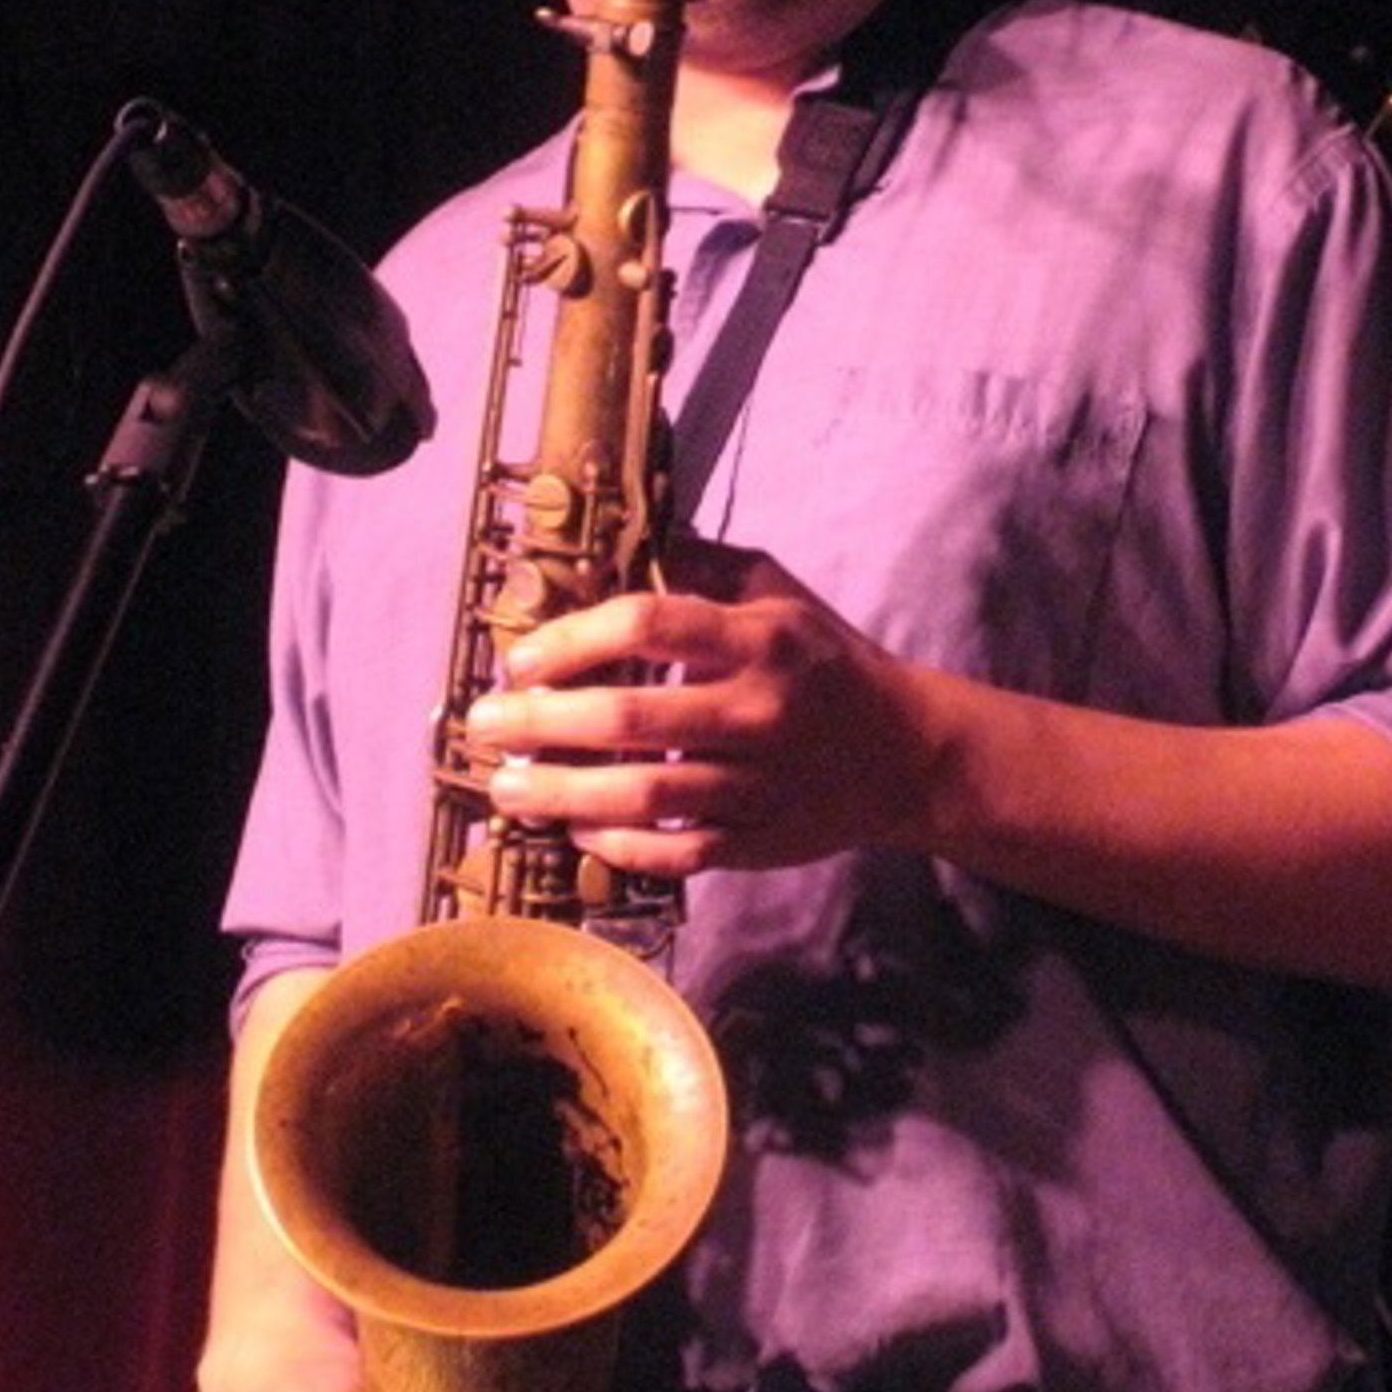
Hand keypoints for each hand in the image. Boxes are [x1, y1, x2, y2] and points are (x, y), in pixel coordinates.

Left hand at [469, 539, 942, 876]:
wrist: (907, 752)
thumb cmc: (824, 660)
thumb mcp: (777, 593)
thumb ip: (701, 565)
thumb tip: (614, 540)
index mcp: (761, 638)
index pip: (652, 624)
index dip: (574, 639)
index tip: (522, 657)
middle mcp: (760, 709)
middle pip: (632, 719)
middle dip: (542, 723)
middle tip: (484, 724)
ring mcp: (761, 783)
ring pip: (645, 796)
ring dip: (562, 793)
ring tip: (506, 788)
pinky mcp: (759, 843)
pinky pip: (676, 852)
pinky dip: (618, 846)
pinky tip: (576, 831)